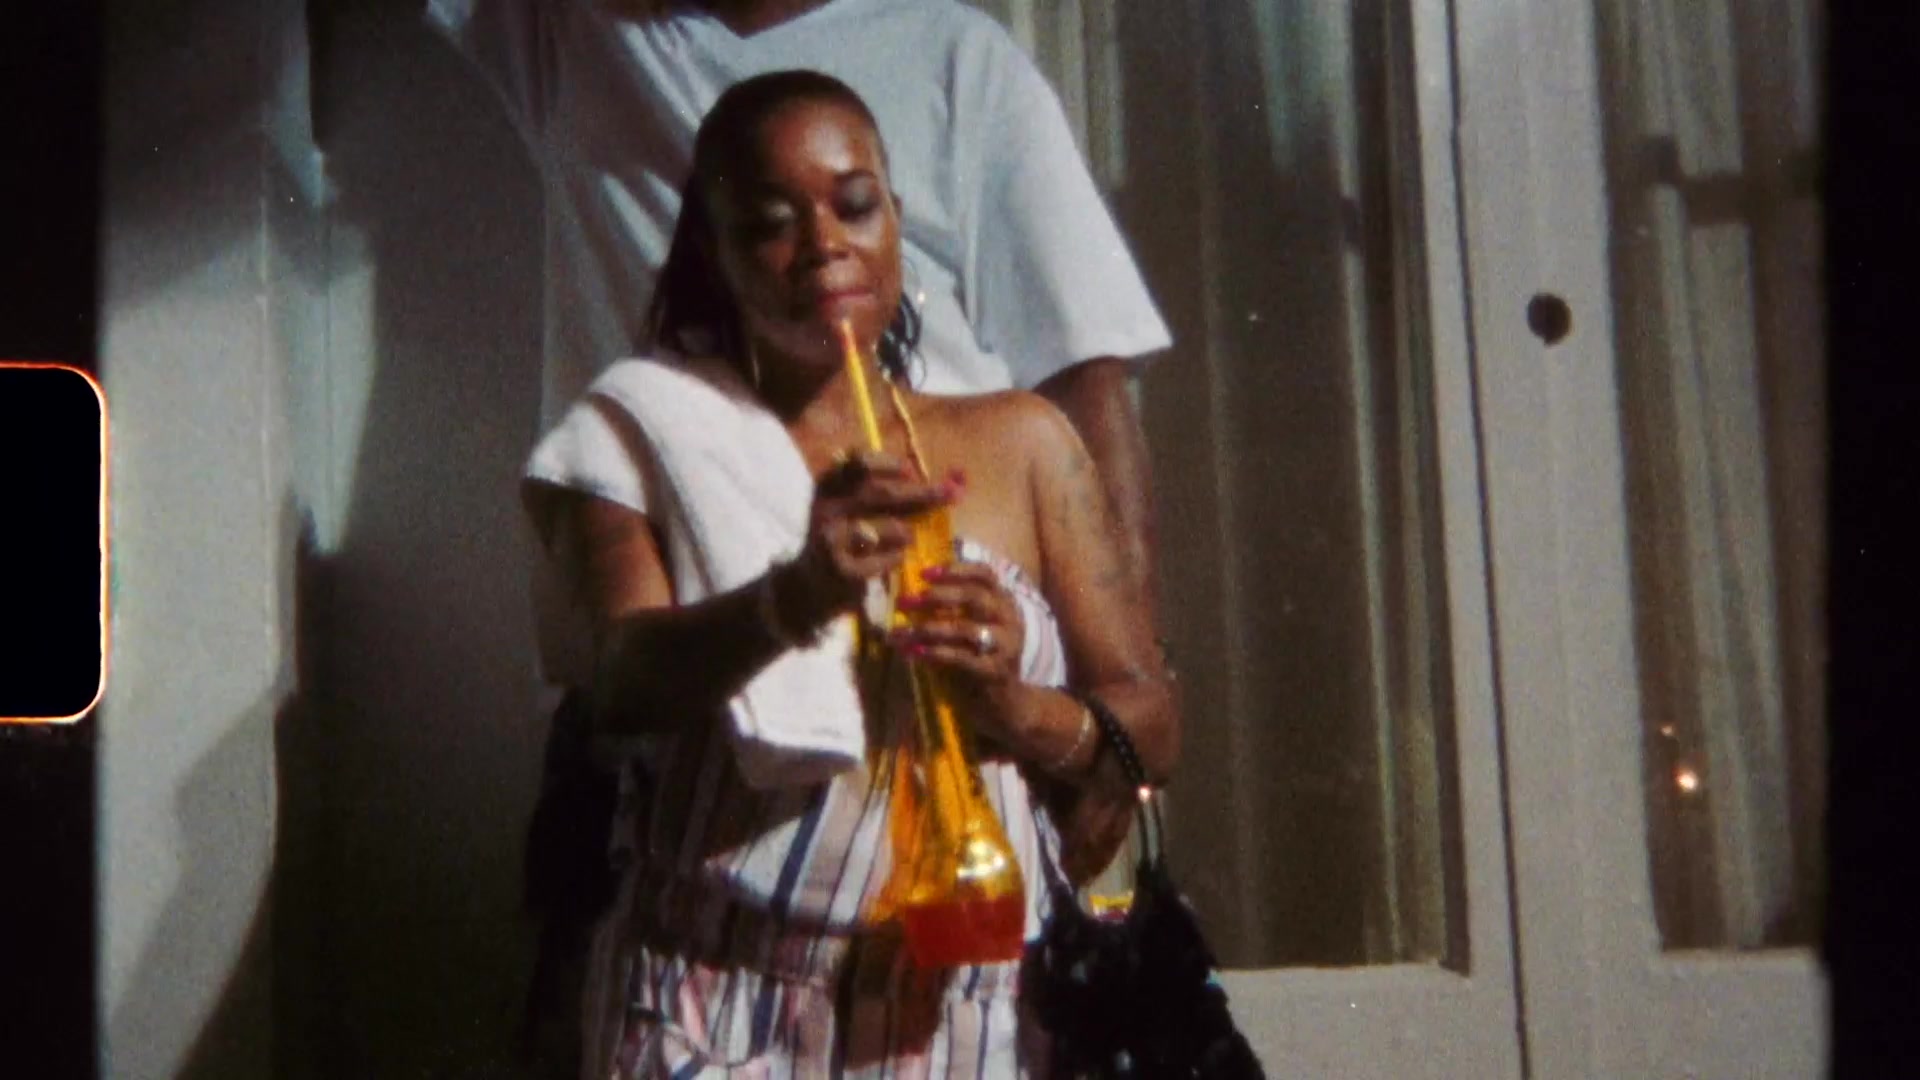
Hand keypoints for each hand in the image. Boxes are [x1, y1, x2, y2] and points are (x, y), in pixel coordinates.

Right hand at [783, 450, 953, 627]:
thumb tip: (952, 480)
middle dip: (922, 492)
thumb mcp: (854, 509)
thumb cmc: (844, 539)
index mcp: (828, 487)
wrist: (809, 586)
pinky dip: (898, 557)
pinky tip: (890, 560)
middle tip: (950, 494)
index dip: (889, 464)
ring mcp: (833, 541)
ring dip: (907, 532)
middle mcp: (826, 509)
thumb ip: (892, 491)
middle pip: (882, 493)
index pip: (859, 462)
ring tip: (903, 539)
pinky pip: (891, 558)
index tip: (910, 471)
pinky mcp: (845, 571)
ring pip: (893, 528)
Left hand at [887, 561, 1027, 737]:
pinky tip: (914, 652)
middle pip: (974, 596)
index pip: (984, 575)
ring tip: (900, 632)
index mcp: (1004, 602)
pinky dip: (934, 653)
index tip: (924, 573)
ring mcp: (1005, 646)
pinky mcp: (994, 671)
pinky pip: (960, 657)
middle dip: (936, 596)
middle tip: (904, 601)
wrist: (1006, 703)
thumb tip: (913, 590)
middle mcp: (1009, 620)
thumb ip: (955, 608)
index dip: (955, 570)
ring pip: (963, 628)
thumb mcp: (975, 627)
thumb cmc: (981, 659)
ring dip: (927, 628)